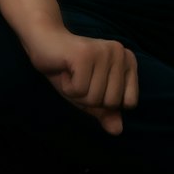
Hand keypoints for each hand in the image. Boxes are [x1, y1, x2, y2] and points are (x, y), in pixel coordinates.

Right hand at [22, 25, 138, 134]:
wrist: (44, 43)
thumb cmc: (69, 71)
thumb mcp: (90, 96)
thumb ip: (105, 112)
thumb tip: (118, 131)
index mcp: (128, 61)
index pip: (129, 103)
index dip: (106, 103)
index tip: (93, 84)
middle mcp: (120, 52)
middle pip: (111, 102)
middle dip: (89, 98)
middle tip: (79, 78)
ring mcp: (104, 51)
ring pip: (94, 98)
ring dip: (76, 93)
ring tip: (72, 73)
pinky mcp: (86, 54)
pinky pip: (79, 91)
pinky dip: (67, 86)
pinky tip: (65, 70)